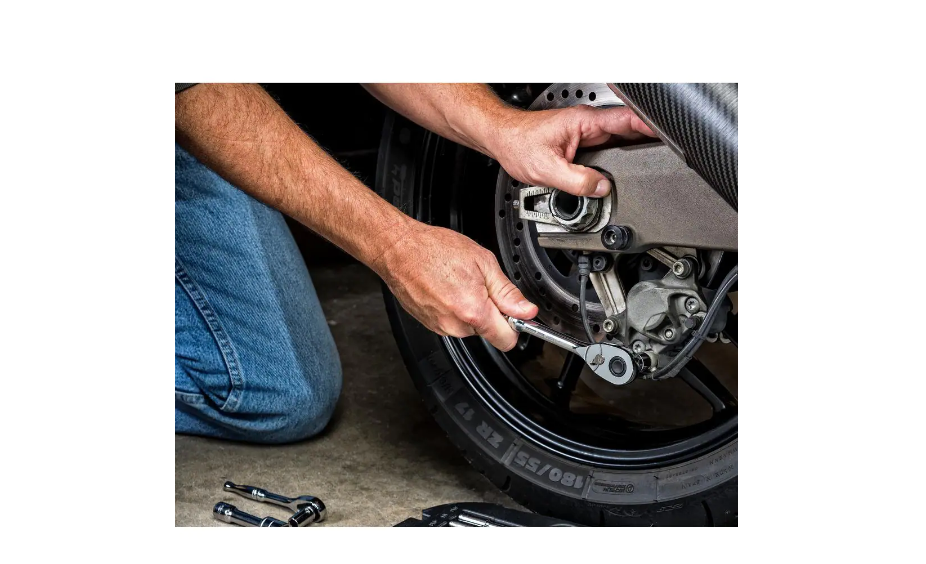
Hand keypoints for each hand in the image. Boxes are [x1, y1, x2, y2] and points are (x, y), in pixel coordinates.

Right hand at [377, 222, 538, 350]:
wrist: (399, 249)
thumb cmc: (434, 250)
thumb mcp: (483, 262)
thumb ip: (508, 292)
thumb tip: (527, 311)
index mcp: (473, 311)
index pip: (506, 340)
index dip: (515, 326)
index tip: (515, 313)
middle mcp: (455, 325)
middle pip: (488, 331)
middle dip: (490, 311)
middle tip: (480, 284)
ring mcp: (440, 326)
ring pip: (470, 326)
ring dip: (471, 309)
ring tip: (459, 283)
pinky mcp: (429, 324)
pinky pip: (452, 322)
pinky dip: (454, 308)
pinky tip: (446, 288)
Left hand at [491, 105, 654, 196]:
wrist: (502, 140)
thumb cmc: (518, 145)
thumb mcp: (547, 170)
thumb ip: (576, 181)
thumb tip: (601, 189)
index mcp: (584, 122)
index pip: (627, 119)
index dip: (650, 128)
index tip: (669, 137)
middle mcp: (588, 124)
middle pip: (628, 131)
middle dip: (646, 144)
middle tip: (663, 159)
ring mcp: (586, 133)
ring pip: (618, 142)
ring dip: (630, 154)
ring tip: (644, 167)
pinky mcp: (582, 143)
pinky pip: (607, 150)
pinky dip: (616, 160)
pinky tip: (620, 171)